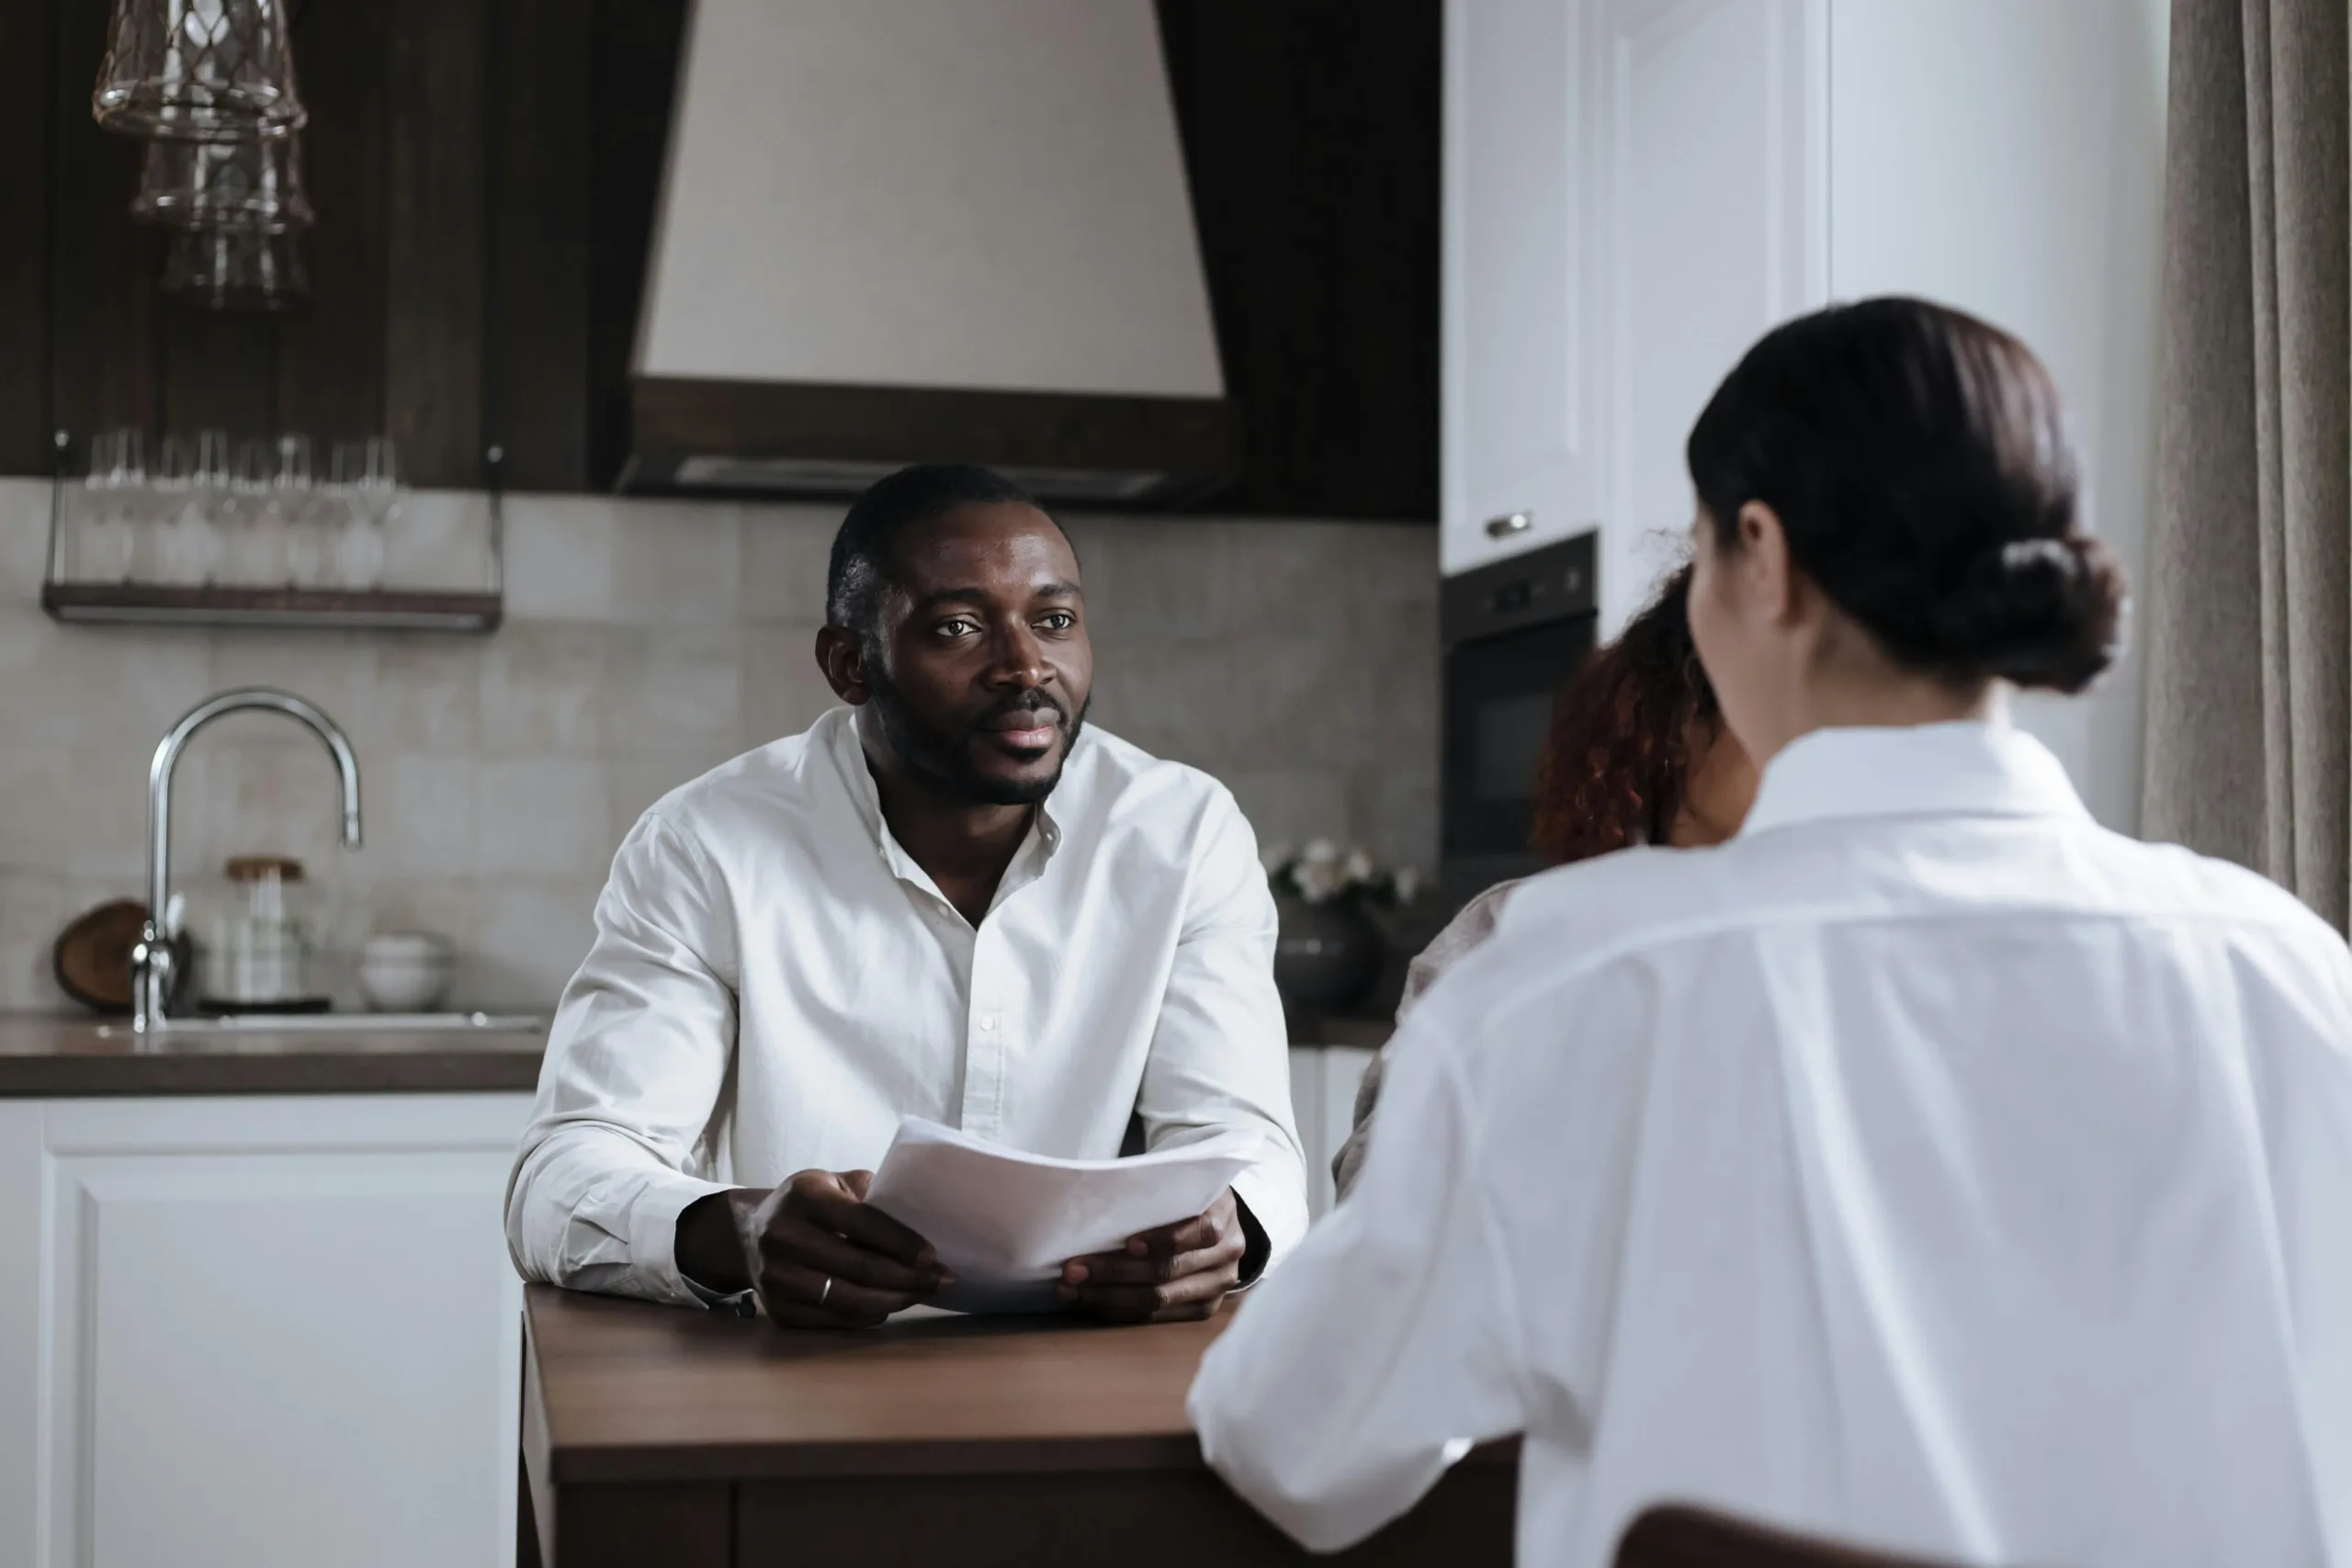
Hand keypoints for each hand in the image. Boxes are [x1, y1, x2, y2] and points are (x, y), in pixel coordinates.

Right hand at [734, 1169, 951, 1328]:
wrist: (748, 1233)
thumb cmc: (808, 1204)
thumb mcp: (834, 1181)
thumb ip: (872, 1193)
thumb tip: (922, 1218)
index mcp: (805, 1195)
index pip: (862, 1222)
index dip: (902, 1242)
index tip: (934, 1256)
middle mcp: (783, 1236)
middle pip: (860, 1268)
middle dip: (909, 1278)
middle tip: (942, 1280)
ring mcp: (776, 1278)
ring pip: (850, 1300)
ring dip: (895, 1301)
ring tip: (922, 1294)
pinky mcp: (777, 1310)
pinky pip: (834, 1320)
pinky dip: (868, 1315)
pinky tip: (889, 1305)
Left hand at [1056, 1188, 1244, 1323]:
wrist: (1215, 1220)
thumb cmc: (1185, 1196)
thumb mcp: (1180, 1182)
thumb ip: (1154, 1190)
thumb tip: (1098, 1199)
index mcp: (1224, 1215)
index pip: (1201, 1231)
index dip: (1164, 1239)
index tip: (1128, 1242)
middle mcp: (1227, 1254)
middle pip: (1169, 1270)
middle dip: (1116, 1271)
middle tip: (1074, 1269)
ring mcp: (1218, 1286)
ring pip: (1160, 1299)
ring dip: (1109, 1296)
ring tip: (1071, 1289)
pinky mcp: (1203, 1309)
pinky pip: (1157, 1318)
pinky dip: (1120, 1310)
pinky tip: (1091, 1303)